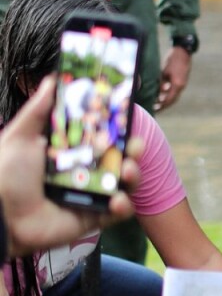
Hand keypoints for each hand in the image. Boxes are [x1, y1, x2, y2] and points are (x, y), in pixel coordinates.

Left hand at [0, 77, 143, 255]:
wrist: (1, 217)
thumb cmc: (7, 174)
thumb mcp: (20, 136)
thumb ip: (39, 109)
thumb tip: (53, 78)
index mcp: (67, 150)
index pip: (98, 134)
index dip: (115, 125)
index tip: (127, 114)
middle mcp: (82, 170)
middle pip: (117, 156)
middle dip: (132, 149)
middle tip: (134, 144)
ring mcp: (90, 194)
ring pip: (123, 182)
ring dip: (133, 174)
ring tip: (128, 171)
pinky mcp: (93, 217)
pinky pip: (117, 212)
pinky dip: (123, 206)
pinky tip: (116, 200)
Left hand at [154, 46, 190, 110]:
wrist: (183, 52)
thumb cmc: (172, 60)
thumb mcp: (164, 72)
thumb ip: (162, 83)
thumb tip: (158, 94)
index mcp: (177, 85)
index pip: (169, 99)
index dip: (162, 105)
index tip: (155, 109)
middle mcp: (182, 86)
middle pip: (173, 100)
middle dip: (164, 105)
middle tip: (156, 109)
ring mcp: (183, 83)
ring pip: (175, 96)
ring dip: (167, 101)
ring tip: (159, 104)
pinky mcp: (183, 80)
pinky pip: (176, 91)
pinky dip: (170, 95)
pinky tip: (164, 95)